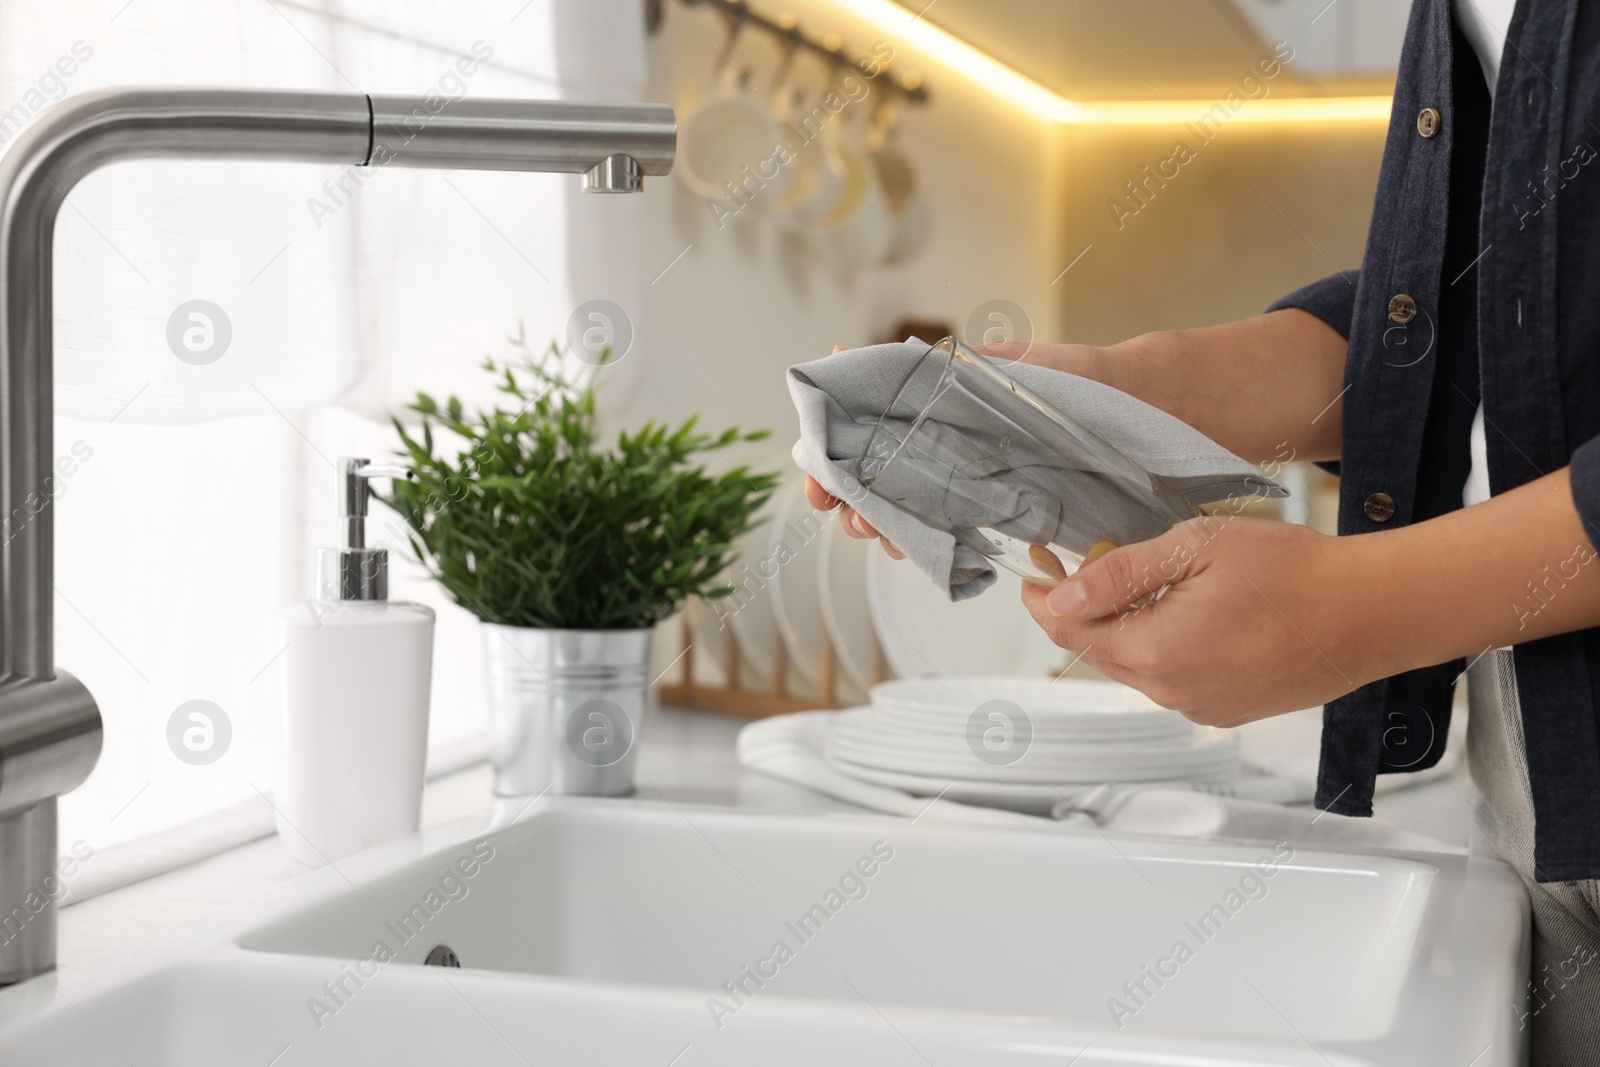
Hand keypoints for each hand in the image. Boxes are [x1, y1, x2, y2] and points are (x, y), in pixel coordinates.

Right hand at [805, 341, 1110, 561]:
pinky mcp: (988, 507)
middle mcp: (942, 436)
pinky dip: (917, 540)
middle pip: (872, 467)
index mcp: (937, 398)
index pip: (866, 420)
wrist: (1140, 410)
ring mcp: (962, 473)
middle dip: (848, 493)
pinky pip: (941, 527)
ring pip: (899, 502)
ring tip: (876, 532)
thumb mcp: (1024, 365)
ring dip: (877, 520)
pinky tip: (907, 549)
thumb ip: (974, 366)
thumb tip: (918, 356)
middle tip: (848, 511)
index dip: (833, 445)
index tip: (818, 467)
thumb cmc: (1082, 380)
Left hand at [1020, 517, 1373, 725]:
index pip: (1068, 632)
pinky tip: (1187, 610)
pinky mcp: (1227, 709)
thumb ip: (1120, 574)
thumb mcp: (1196, 549)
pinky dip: (1163, 645)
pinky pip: (1173, 678)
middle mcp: (1171, 691)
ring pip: (1136, 665)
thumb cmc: (1295, 574)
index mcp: (1155, 652)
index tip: (1033, 568)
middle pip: (1098, 651)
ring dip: (1125, 626)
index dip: (1041, 598)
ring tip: (1146, 578)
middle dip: (1081, 608)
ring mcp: (1200, 706)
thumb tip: (1059, 596)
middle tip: (1080, 561)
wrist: (1370, 613)